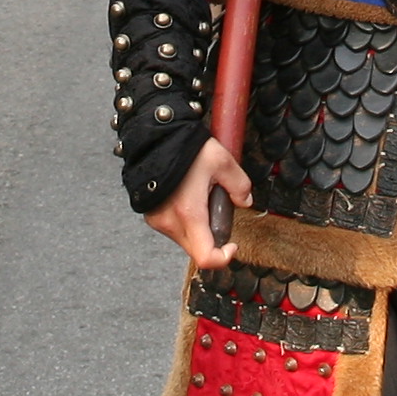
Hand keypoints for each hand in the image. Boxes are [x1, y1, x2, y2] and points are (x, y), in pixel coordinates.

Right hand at [142, 136, 254, 271]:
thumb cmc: (184, 147)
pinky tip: (187, 197)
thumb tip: (244, 200)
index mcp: (189, 213)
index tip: (232, 245)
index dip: (223, 258)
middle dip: (213, 237)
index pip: (205, 257)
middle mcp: (170, 222)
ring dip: (199, 228)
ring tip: (199, 196)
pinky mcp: (152, 216)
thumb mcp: (222, 161)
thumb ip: (239, 184)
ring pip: (186, 240)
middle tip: (217, 209)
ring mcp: (158, 220)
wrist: (154, 137)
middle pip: (197, 250)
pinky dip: (185, 221)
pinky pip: (174, 229)